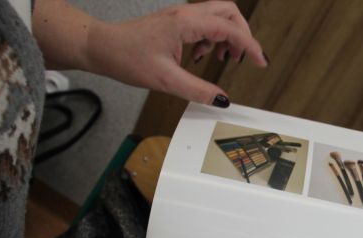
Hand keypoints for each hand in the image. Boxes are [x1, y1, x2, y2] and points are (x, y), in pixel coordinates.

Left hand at [34, 1, 267, 105]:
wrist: (102, 47)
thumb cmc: (127, 57)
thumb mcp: (165, 80)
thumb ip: (198, 90)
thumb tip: (222, 100)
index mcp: (186, 22)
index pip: (230, 29)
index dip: (249, 46)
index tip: (261, 63)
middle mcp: (186, 13)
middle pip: (229, 11)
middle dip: (242, 33)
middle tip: (240, 58)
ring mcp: (181, 16)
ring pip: (219, 15)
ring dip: (227, 35)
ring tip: (222, 58)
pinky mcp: (176, 22)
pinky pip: (205, 22)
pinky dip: (212, 37)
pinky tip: (203, 56)